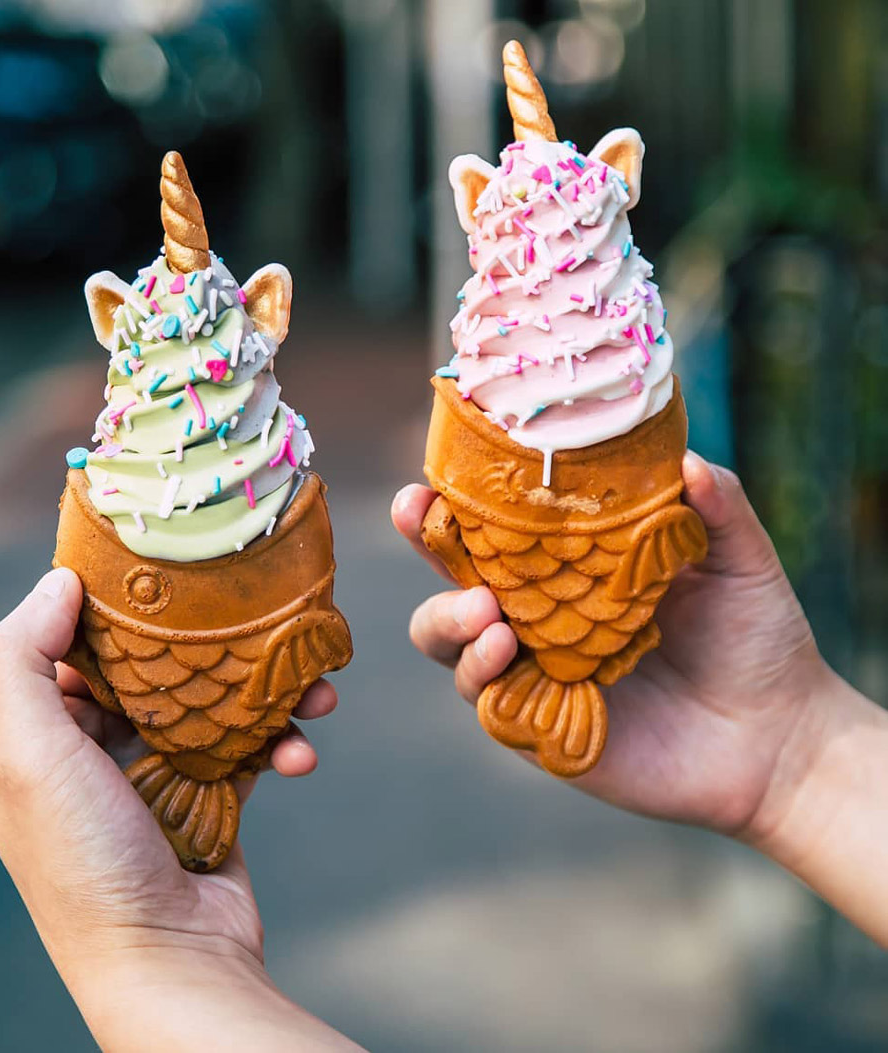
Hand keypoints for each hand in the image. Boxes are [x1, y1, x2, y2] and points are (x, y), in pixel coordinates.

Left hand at [0, 568, 360, 1051]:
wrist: (169, 964)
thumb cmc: (87, 861)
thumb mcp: (29, 756)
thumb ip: (20, 660)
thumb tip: (58, 580)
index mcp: (34, 737)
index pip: (70, 644)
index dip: (118, 607)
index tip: (173, 572)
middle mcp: (88, 751)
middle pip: (153, 668)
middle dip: (213, 647)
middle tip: (265, 620)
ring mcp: (150, 775)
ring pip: (211, 703)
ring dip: (266, 692)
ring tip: (315, 690)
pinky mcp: (206, 798)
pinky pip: (246, 747)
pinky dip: (278, 742)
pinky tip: (303, 749)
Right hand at [393, 453, 830, 837]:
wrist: (777, 738)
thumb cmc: (756, 640)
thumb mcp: (741, 560)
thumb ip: (718, 505)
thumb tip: (683, 458)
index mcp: (574, 565)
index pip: (501, 523)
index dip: (460, 495)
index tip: (436, 468)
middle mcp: (539, 612)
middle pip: (452, 573)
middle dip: (421, 540)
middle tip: (418, 514)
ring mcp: (532, 668)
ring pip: (447, 638)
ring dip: (447, 616)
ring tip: (486, 611)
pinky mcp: (536, 722)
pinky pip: (483, 697)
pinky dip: (479, 671)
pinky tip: (508, 650)